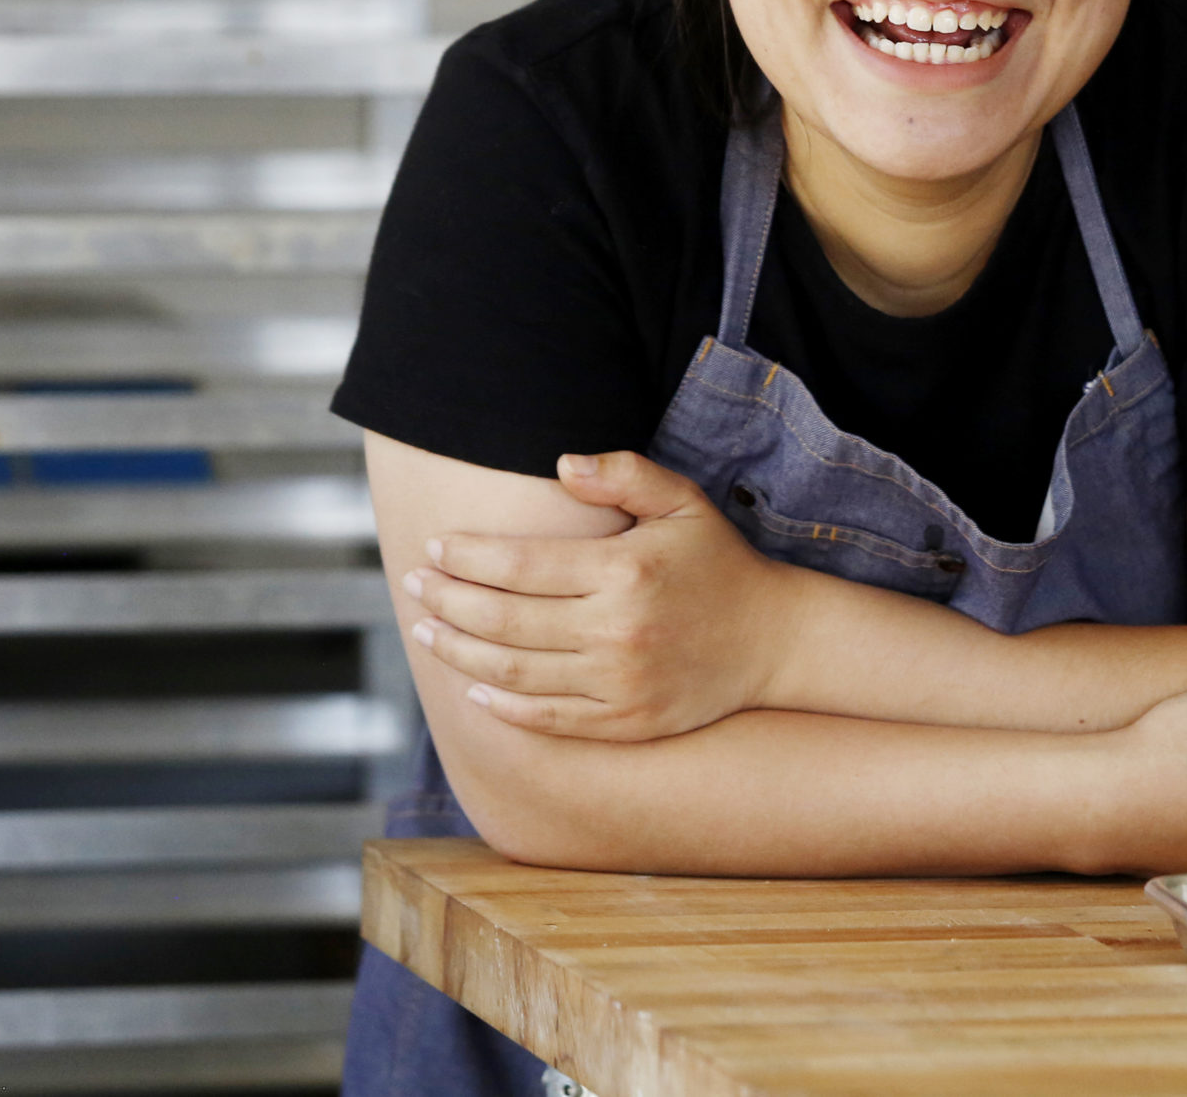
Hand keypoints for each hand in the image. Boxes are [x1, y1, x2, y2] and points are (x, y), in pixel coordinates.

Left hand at [400, 450, 800, 740]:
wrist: (773, 640)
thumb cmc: (718, 563)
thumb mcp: (684, 503)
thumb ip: (625, 474)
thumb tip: (560, 464)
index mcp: (626, 570)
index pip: (520, 564)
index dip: (466, 556)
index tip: (434, 546)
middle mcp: (618, 629)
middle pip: (505, 618)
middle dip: (446, 600)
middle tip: (413, 586)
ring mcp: (620, 682)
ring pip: (514, 670)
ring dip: (458, 651)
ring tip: (426, 633)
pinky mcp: (625, 721)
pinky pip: (546, 718)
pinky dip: (501, 704)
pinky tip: (474, 685)